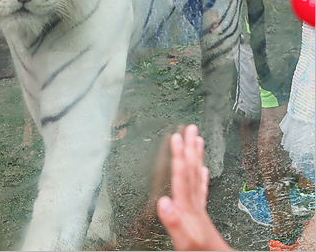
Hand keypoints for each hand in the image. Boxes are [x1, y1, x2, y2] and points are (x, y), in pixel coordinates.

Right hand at [157, 124, 232, 250]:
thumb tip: (164, 201)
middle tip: (190, 128)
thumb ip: (174, 222)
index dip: (179, 155)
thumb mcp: (184, 241)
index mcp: (188, 208)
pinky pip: (202, 190)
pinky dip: (202, 178)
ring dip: (197, 157)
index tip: (176, 136)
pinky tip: (204, 170)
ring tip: (198, 140)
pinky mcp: (201, 215)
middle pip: (193, 171)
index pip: (183, 176)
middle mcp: (195, 204)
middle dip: (190, 148)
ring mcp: (199, 208)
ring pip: (199, 176)